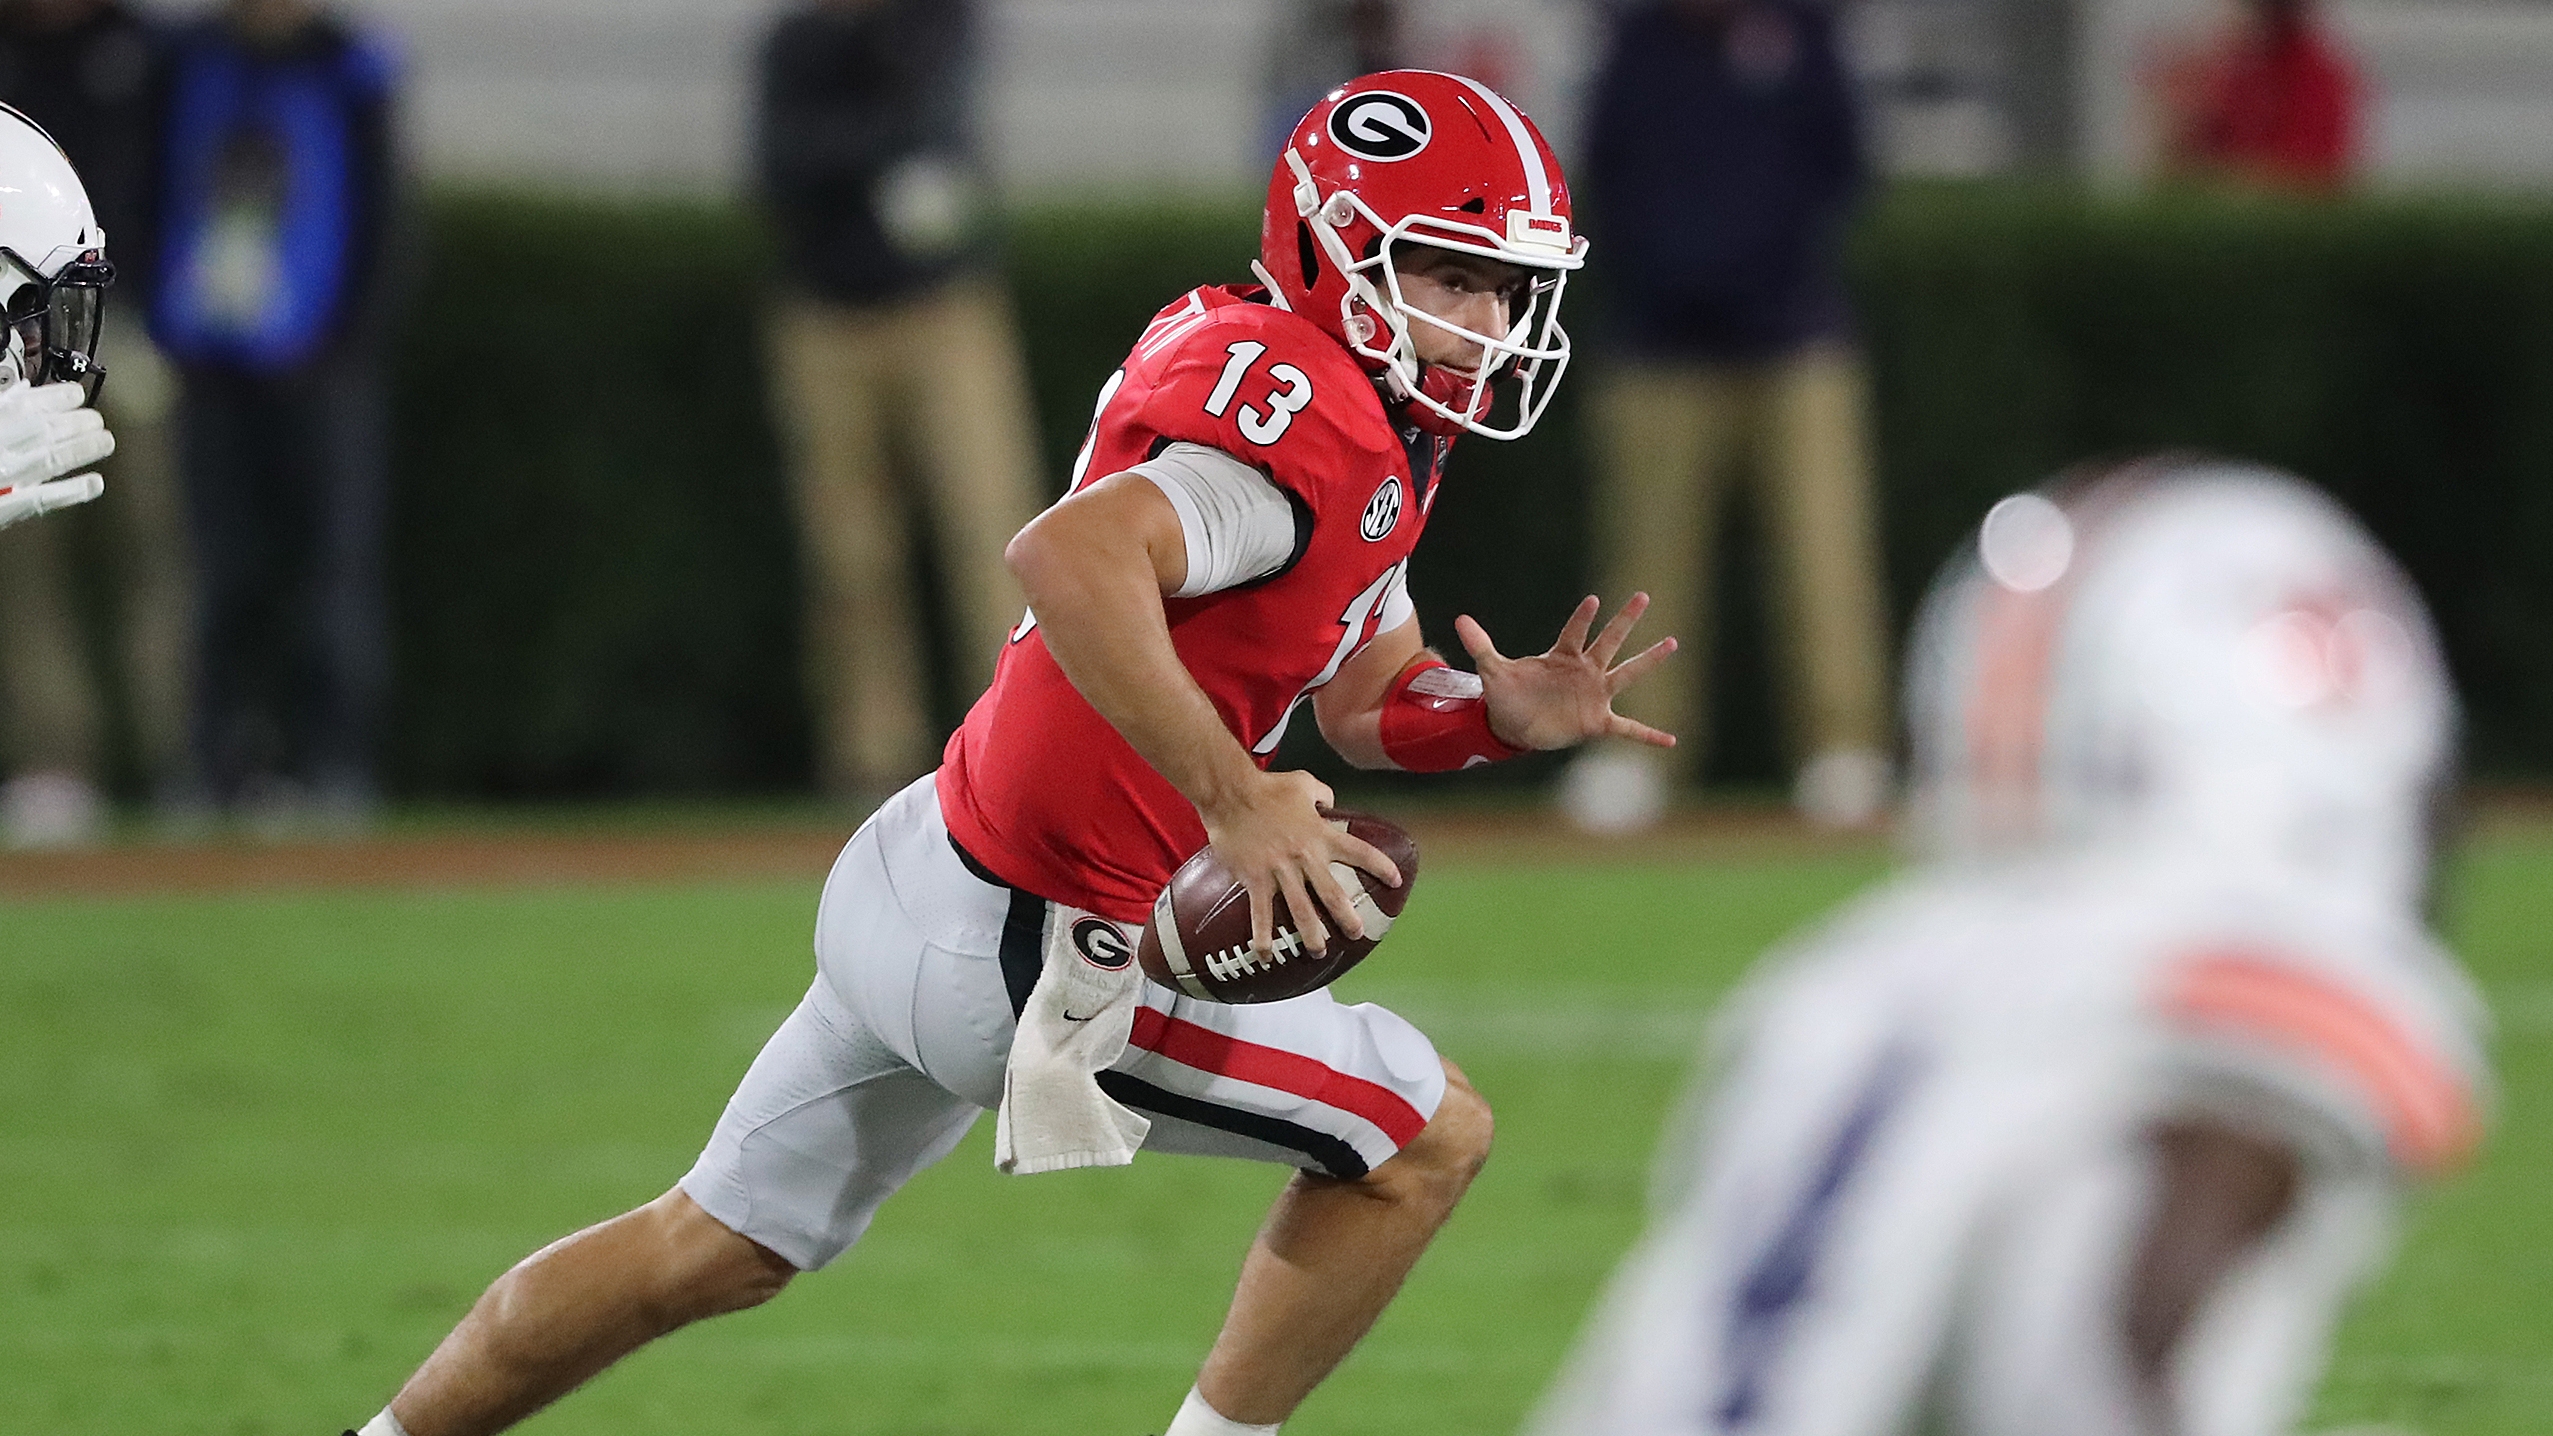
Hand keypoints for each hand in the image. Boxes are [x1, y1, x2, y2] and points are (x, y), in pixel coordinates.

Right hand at [0, 382, 111, 531]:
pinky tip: (95, 484)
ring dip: (81, 449)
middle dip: (73, 423)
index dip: (52, 398)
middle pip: (41, 431)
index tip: (74, 393)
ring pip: (49, 460)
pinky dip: (71, 492)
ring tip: (105, 441)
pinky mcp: (2, 509)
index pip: (20, 406)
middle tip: (95, 419)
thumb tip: (21, 391)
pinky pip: (42, 500)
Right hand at [1198, 768, 1403, 958]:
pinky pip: (1261, 914)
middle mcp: (1305, 856)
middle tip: (1357, 933)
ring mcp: (1280, 871)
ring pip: (1301, 910)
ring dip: (1312, 934)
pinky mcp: (1256, 879)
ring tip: (1319, 952)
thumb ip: (1323, 793)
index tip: (1395, 880)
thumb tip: (1330, 801)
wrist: (1231, 793)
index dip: (1380, 866)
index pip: (1359, 852)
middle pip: (1332, 893)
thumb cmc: (1267, 787)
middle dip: (1347, 917)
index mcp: (1320, 834)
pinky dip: (1263, 936)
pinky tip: (1265, 955)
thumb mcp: (1303, 782)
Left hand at [1454, 593, 1678, 752]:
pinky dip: (1649, 735)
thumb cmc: (1508, 694)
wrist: (1513, 727)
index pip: (1574, 632)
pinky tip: (1670, 741)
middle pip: (1609, 641)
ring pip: (1627, 673)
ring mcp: (1595, 694)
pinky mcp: (1598, 721)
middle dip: (1625, 621)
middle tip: (1643, 596)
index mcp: (1561, 656)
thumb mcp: (1493, 671)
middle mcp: (1584, 671)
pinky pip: (1628, 728)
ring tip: (1671, 643)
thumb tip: (1459, 619)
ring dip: (1649, 660)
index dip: (1582, 618)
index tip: (1593, 601)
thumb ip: (1481, 645)